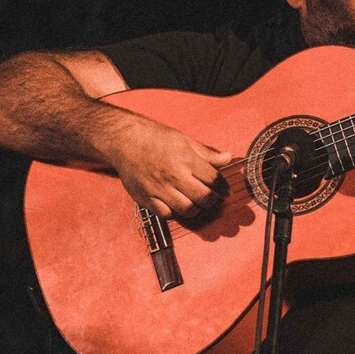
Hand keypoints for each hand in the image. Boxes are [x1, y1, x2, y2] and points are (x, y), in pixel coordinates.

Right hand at [105, 117, 232, 218]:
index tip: (226, 191)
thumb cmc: (157, 139)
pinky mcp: (145, 197)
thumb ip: (207, 154)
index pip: (213, 179)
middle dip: (212, 201)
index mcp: (186, 160)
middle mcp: (174, 176)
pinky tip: (176, 205)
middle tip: (213, 199)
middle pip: (203, 197)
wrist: (126, 141)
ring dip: (196, 209)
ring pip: (187, 209)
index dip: (224, 188)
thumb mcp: (185, 141)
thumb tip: (229, 158)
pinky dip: (174, 213)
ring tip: (196, 203)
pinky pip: (165, 214)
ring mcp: (159, 188)